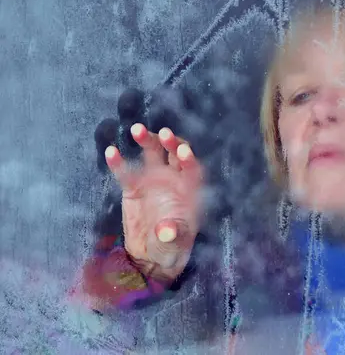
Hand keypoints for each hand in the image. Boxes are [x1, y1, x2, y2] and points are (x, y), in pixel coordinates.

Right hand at [105, 123, 203, 281]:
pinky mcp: (133, 187)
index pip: (193, 169)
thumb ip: (173, 235)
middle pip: (174, 154)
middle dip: (170, 142)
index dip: (189, 160)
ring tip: (137, 130)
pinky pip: (126, 171)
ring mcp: (153, 180)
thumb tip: (167, 230)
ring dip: (147, 140)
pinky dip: (119, 162)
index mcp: (190, 190)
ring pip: (152, 154)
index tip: (183, 151)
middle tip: (163, 133)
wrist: (149, 255)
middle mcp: (174, 180)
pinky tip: (112, 152)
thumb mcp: (173, 244)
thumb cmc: (170, 248)